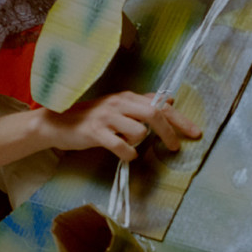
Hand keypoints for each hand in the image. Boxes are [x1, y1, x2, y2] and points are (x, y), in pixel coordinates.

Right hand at [40, 91, 200, 159]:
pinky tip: (125, 154)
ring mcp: (107, 117)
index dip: (180, 119)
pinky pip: (121, 146)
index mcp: (127, 97)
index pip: (160, 105)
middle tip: (175, 147)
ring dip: (139, 142)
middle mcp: (119, 104)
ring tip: (129, 145)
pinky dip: (127, 153)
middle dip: (169, 132)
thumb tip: (170, 98)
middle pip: (154, 114)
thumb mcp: (118, 107)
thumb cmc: (91, 118)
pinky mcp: (96, 132)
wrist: (57, 123)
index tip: (195, 133)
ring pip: (139, 131)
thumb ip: (143, 103)